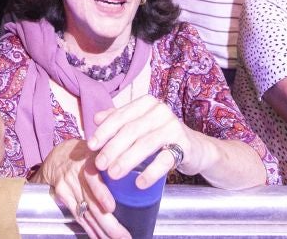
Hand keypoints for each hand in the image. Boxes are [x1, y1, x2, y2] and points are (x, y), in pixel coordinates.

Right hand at [37, 139, 128, 238]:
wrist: (58, 157)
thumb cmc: (87, 154)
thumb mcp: (99, 149)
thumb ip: (114, 159)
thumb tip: (140, 174)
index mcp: (89, 160)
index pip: (93, 177)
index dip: (101, 194)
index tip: (110, 208)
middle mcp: (77, 174)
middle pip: (91, 203)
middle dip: (109, 223)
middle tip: (123, 236)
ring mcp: (68, 187)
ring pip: (86, 213)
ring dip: (101, 231)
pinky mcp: (63, 197)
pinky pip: (77, 216)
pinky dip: (89, 229)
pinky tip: (99, 238)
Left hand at [91, 94, 206, 188]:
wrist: (195, 147)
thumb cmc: (160, 135)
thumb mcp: (140, 124)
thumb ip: (119, 119)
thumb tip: (95, 119)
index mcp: (146, 103)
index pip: (121, 116)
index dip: (104, 131)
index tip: (91, 146)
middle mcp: (160, 111)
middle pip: (131, 130)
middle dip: (112, 148)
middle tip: (99, 165)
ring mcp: (173, 127)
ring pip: (145, 144)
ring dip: (127, 160)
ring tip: (113, 174)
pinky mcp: (184, 145)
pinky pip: (165, 160)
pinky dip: (150, 172)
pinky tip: (139, 182)